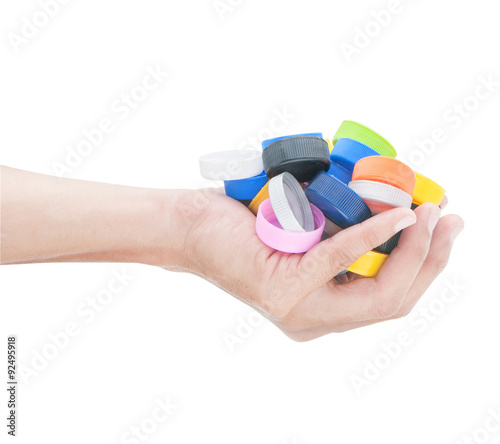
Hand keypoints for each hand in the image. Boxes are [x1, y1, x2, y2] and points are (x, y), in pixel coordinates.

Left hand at [179, 189, 463, 341]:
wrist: (185, 228)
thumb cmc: (241, 227)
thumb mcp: (301, 239)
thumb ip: (337, 241)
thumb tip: (387, 212)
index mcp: (320, 311)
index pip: (390, 301)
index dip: (425, 268)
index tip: (442, 229)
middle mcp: (313, 320)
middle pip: (394, 301)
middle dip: (431, 260)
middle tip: (446, 217)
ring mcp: (299, 309)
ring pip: (380, 293)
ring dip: (414, 250)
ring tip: (429, 212)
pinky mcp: (284, 285)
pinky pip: (343, 259)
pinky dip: (377, 234)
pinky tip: (400, 215)